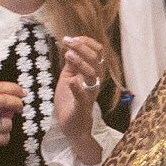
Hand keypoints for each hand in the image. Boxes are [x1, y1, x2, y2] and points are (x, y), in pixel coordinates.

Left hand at [53, 34, 106, 150]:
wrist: (72, 127)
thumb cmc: (70, 101)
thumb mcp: (68, 77)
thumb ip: (71, 64)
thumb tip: (70, 46)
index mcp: (92, 73)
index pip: (97, 52)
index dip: (86, 42)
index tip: (71, 38)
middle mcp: (94, 82)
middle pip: (96, 60)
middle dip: (82, 47)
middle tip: (68, 41)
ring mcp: (89, 94)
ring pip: (92, 74)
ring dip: (80, 62)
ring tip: (68, 54)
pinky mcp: (82, 107)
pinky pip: (83, 96)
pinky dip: (77, 88)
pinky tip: (71, 81)